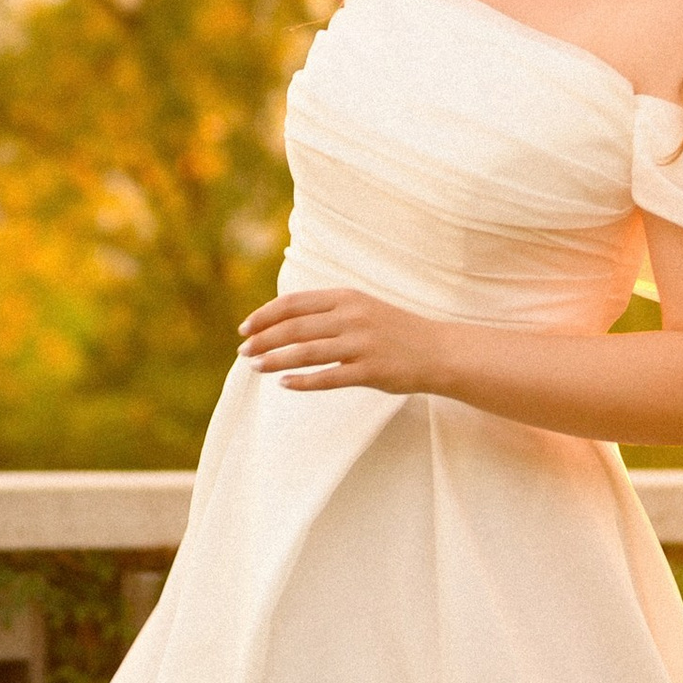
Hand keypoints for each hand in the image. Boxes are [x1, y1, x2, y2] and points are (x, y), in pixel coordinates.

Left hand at [238, 286, 450, 396]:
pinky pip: (328, 378)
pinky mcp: (371, 371)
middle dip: (263, 340)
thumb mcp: (362, 308)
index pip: (293, 303)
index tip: (245, 328)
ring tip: (255, 367)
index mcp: (347, 297)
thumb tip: (283, 321)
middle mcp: (352, 317)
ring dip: (275, 360)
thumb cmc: (394, 331)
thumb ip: (328, 311)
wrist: (438, 351)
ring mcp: (362, 344)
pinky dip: (302, 381)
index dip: (264, 315)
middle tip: (243, 352)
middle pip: (294, 328)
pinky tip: (284, 384)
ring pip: (306, 352)